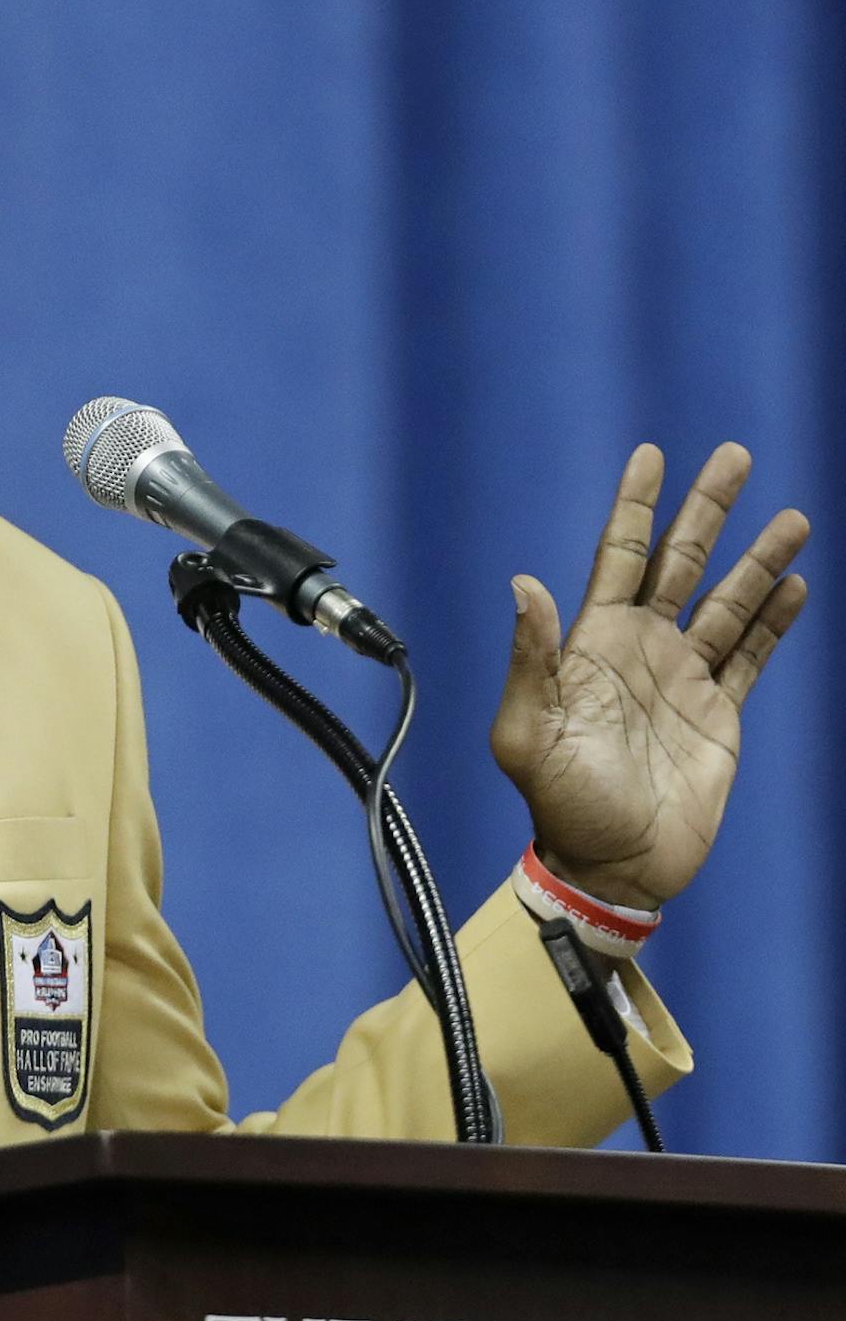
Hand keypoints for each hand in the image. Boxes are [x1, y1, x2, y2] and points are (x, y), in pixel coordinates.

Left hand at [490, 441, 807, 910]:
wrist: (611, 866)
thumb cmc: (559, 804)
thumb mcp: (527, 732)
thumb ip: (531, 660)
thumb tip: (524, 584)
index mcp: (592, 646)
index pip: (619, 558)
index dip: (635, 507)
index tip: (651, 454)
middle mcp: (640, 651)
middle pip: (681, 563)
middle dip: (706, 509)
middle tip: (734, 455)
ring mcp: (683, 680)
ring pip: (728, 602)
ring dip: (759, 559)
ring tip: (792, 517)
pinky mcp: (720, 714)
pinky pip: (753, 655)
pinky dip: (775, 620)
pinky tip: (795, 585)